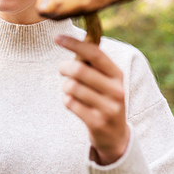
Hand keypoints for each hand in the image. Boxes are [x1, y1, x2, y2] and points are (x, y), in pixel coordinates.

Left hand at [55, 35, 128, 164]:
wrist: (115, 135)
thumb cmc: (103, 98)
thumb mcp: (105, 80)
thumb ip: (91, 63)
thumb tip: (70, 41)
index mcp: (117, 74)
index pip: (95, 53)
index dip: (74, 44)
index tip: (56, 38)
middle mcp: (116, 90)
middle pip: (79, 70)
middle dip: (64, 67)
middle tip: (61, 69)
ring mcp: (108, 107)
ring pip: (72, 87)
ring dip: (65, 87)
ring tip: (70, 90)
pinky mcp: (97, 122)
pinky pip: (70, 104)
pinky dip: (66, 100)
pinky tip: (72, 103)